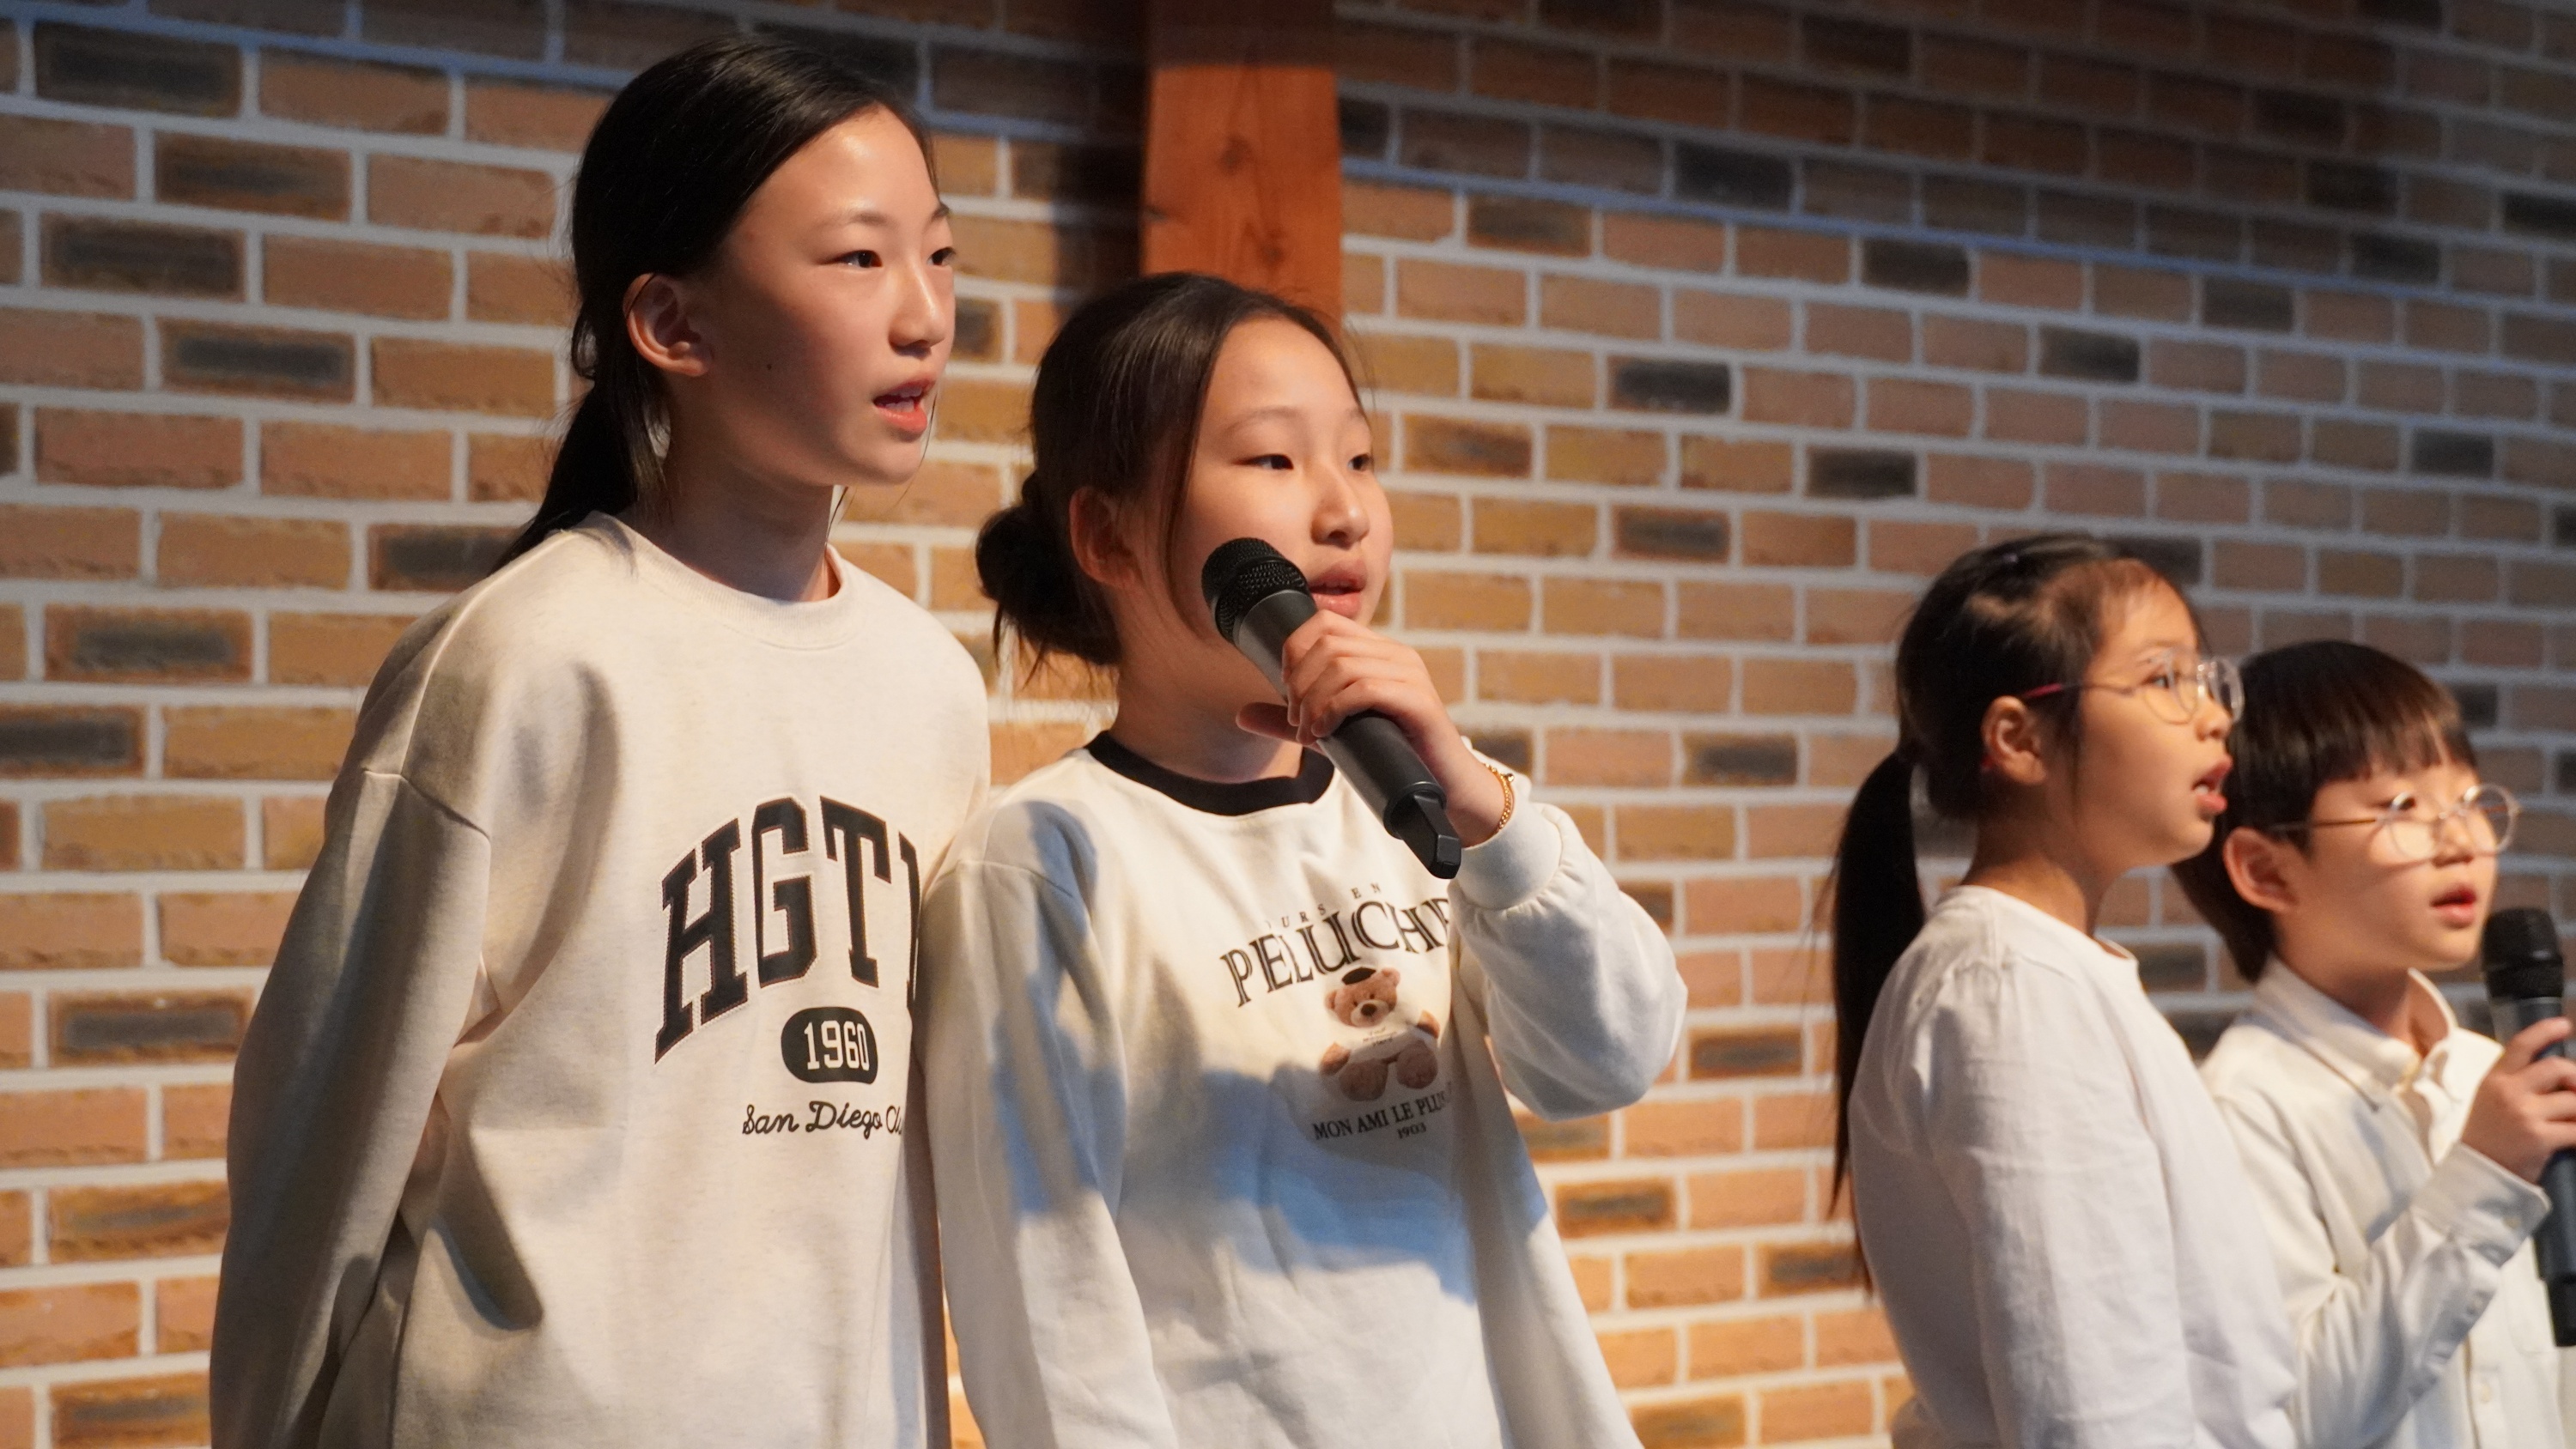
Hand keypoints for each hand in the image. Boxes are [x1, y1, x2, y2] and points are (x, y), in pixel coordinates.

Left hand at [1233, 610, 1510, 845]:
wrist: (1442, 790)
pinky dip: (1334, 709)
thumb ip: (1289, 721)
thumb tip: (1241, 715)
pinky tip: (1326, 731)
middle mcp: (1396, 654)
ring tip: (1310, 732)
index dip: (1293, 651)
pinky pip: (1365, 688)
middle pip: (1326, 643)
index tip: (1287, 691)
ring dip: (1313, 701)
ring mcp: (1410, 674)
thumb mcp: (1330, 734)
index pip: (1323, 623)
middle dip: (1298, 682)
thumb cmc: (1389, 756)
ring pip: (1342, 664)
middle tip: (1297, 721)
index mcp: (1377, 651)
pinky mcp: (1418, 701)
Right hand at [2461, 1017, 2575, 1181]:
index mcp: (2495, 1079)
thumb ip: (2519, 1082)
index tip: (2564, 1025)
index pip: (2521, 1045)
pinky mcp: (2540, 1138)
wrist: (2479, 1173)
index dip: (2544, 1031)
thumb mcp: (2493, 1099)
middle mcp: (2509, 1092)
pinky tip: (2575, 1138)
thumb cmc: (2489, 1134)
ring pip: (2574, 1101)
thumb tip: (2562, 1073)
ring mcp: (2524, 1114)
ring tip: (2573, 1119)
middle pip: (2557, 1068)